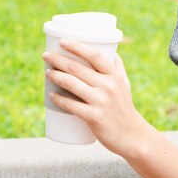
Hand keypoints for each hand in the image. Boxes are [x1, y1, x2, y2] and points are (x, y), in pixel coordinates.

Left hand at [43, 38, 151, 156]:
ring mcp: (101, 101)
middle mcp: (108, 86)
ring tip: (47, 72)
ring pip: (72, 84)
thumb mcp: (124, 84)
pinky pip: (71, 105)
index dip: (77, 47)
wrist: (131, 135)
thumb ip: (117, 67)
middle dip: (58, 59)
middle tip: (46, 55)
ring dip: (56, 76)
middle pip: (77, 68)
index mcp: (114, 75)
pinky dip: (59, 99)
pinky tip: (51, 95)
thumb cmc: (125, 107)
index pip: (95, 55)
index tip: (63, 41)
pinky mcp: (94, 116)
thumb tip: (111, 51)